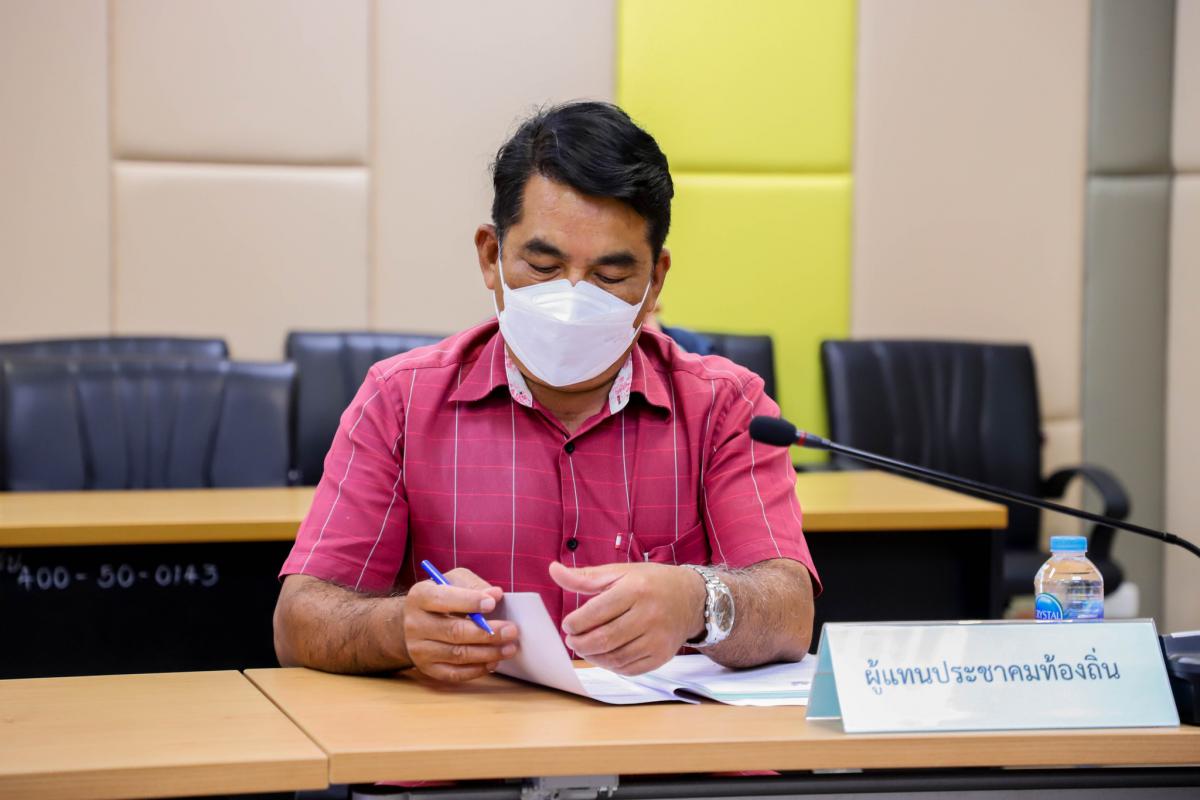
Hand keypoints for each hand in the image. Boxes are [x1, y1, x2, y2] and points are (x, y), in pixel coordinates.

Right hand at [402, 567, 518, 681]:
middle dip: (487, 632)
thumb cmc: (442, 597)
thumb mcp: (454, 580)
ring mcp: (419, 649)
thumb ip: (474, 585)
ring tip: (509, 647)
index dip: (470, 601)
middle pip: (454, 631)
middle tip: (511, 630)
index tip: (493, 603)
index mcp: (420, 596)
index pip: (444, 599)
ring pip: (457, 654)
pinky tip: (493, 662)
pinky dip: (476, 670)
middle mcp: (415, 624)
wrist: (414, 621)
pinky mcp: (427, 668)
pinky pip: (454, 673)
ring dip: (487, 653)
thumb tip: (495, 595)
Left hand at [549, 561, 705, 675]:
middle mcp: (648, 615)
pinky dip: (611, 665)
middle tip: (572, 640)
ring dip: (592, 657)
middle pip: (604, 639)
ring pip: (615, 657)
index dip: (575, 623)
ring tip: (585, 647)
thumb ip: (585, 576)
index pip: (596, 612)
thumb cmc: (651, 583)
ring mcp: (657, 638)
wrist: (691, 598)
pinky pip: (629, 668)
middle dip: (580, 643)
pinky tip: (604, 655)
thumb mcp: (620, 572)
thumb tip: (553, 570)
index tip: (568, 624)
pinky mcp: (661, 656)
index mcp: (635, 589)